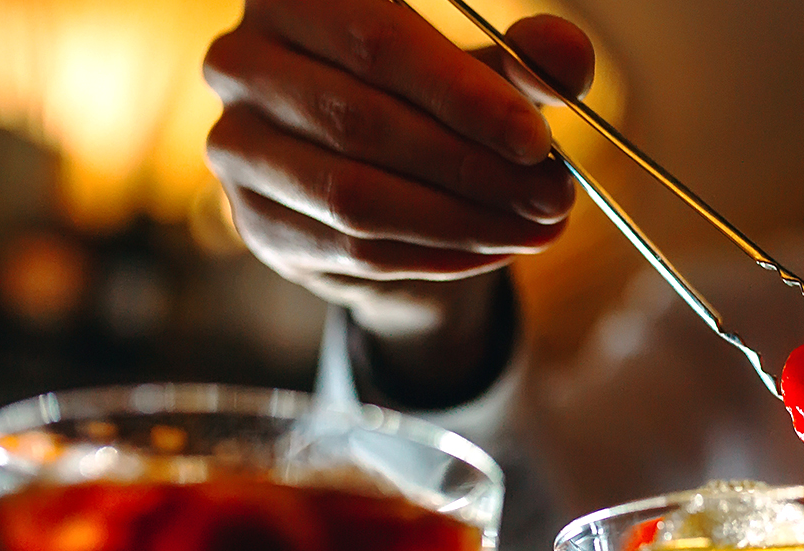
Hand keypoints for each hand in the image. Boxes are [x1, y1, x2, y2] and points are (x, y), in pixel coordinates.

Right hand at [203, 0, 593, 351]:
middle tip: (552, 196)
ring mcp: (237, 146)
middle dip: (473, 168)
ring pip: (355, 196)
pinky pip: (352, 249)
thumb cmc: (428, 101)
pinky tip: (494, 249)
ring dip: (461, 221)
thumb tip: (566, 56)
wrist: (373, 177)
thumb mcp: (482, 70)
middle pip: (364, 122)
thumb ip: (526, 58)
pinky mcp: (256, 221)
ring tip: (535, 228)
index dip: (463, 95)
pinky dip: (435, 255)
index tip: (535, 141)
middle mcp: (243, 61)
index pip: (379, 42)